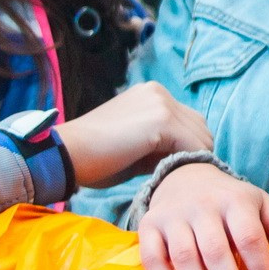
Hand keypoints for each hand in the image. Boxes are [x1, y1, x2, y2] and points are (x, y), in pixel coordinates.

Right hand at [56, 80, 214, 186]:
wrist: (67, 154)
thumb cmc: (95, 157)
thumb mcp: (134, 145)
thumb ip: (160, 146)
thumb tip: (186, 159)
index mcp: (151, 94)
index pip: (189, 122)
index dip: (186, 147)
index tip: (173, 169)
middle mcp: (159, 92)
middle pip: (200, 127)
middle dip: (193, 153)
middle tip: (175, 176)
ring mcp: (161, 104)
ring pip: (201, 137)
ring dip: (192, 159)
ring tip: (171, 177)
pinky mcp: (162, 121)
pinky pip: (194, 146)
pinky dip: (190, 163)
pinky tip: (171, 177)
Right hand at [137, 161, 268, 269]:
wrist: (186, 177)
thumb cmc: (229, 201)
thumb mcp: (258, 203)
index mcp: (235, 201)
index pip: (250, 239)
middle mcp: (202, 207)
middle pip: (217, 252)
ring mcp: (173, 217)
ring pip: (184, 258)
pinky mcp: (148, 226)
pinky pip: (153, 258)